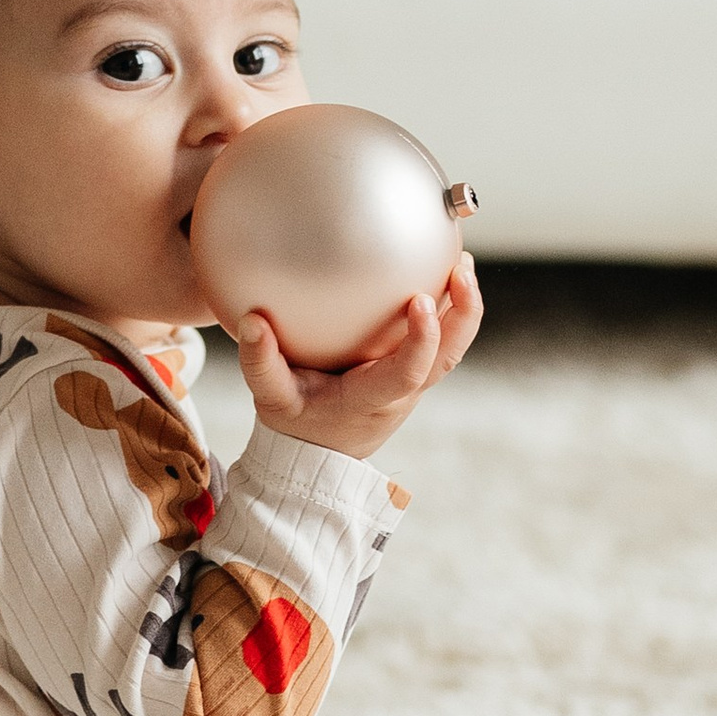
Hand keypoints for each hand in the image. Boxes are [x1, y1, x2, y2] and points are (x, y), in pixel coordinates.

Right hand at [237, 254, 482, 460]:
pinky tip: (439, 274)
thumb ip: (259, 362)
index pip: (407, 375)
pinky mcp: (411, 374)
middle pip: (447, 359)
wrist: (316, 453)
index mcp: (370, 401)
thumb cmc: (295, 423)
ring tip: (462, 262)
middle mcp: (401, 395)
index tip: (419, 300)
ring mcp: (411, 387)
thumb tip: (252, 321)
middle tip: (461, 269)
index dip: (421, 341)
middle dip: (463, 315)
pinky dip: (448, 311)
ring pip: (451, 350)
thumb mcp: (270, 399)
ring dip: (462, 309)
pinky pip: (439, 343)